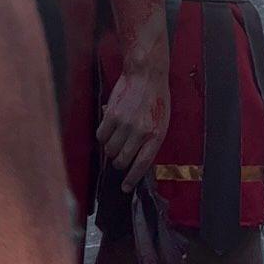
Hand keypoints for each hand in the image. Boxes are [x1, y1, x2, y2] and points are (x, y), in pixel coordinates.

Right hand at [96, 71, 170, 191]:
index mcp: (157, 134)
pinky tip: (110, 129)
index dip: (132, 178)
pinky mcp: (111, 116)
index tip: (125, 187)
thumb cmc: (157, 99)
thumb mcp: (163, 121)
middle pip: (122, 160)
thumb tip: (137, 161)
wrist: (146, 75)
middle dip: (119, 163)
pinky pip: (101, 136)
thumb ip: (151, 141)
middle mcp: (141, 131)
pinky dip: (103, 136)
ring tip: (118, 137)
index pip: (142, 164)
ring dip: (111, 149)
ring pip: (109, 150)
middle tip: (120, 156)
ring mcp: (125, 124)